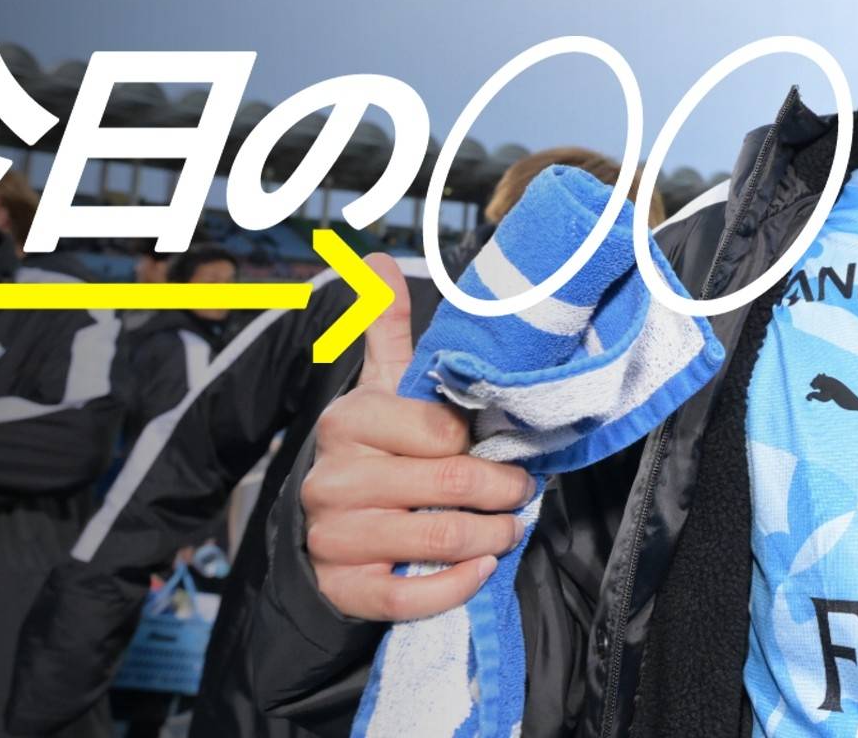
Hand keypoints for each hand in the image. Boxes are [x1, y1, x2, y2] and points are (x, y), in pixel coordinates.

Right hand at [300, 253, 533, 621]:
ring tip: (510, 528)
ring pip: (436, 538)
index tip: (507, 448)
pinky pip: (408, 596)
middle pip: (446, 484)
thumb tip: (376, 260)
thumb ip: (383, 328)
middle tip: (524, 492)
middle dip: (501, 491)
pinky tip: (481, 570)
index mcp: (349, 421)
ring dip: (491, 537)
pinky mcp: (344, 587)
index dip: (484, 444)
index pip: (439, 430)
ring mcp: (334, 536)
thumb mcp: (381, 389)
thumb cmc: (377, 451)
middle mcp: (334, 477)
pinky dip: (456, 586)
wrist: (333, 529)